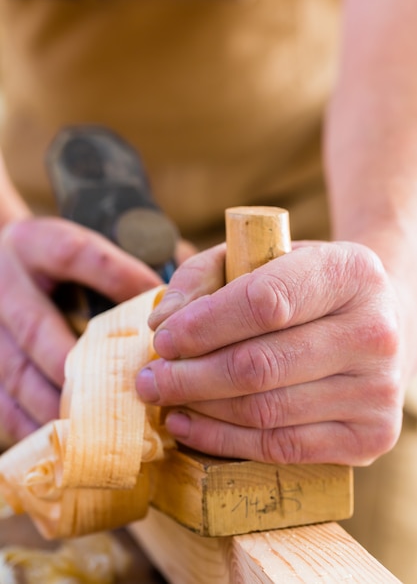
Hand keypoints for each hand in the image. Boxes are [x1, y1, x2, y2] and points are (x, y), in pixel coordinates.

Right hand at [0, 217, 161, 446]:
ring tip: (97, 425)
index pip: (75, 256)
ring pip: (17, 371)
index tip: (158, 300)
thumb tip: (170, 291)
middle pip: (37, 327)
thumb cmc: (51, 262)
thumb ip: (120, 265)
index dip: (118, 278)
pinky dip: (29, 421)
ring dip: (58, 403)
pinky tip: (61, 436)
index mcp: (35, 244)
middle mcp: (4, 281)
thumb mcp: (76, 246)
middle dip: (82, 366)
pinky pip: (0, 400)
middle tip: (125, 391)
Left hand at [136, 242, 402, 465]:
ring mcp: (378, 390)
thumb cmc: (303, 287)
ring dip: (200, 409)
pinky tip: (188, 425)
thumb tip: (161, 323)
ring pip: (265, 411)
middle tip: (149, 378)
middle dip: (189, 376)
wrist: (371, 323)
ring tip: (163, 398)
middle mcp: (374, 331)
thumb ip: (203, 276)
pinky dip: (223, 440)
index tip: (162, 338)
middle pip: (261, 365)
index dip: (204, 325)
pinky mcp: (370, 435)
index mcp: (351, 272)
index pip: (266, 302)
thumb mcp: (260, 258)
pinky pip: (281, 447)